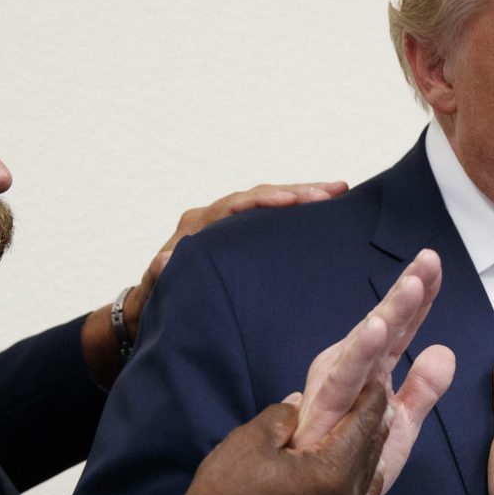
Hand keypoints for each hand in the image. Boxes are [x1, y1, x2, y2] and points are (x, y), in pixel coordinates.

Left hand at [129, 182, 348, 331]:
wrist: (155, 304)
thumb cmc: (157, 300)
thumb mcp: (156, 290)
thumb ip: (161, 275)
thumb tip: (166, 258)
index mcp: (196, 226)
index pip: (236, 205)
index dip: (265, 200)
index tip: (292, 199)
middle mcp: (213, 217)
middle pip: (259, 196)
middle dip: (297, 191)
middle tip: (334, 190)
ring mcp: (227, 223)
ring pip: (268, 201)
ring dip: (301, 195)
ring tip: (338, 191)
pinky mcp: (239, 233)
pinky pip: (268, 215)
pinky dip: (293, 208)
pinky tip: (320, 207)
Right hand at [152, 382, 390, 494]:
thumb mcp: (247, 443)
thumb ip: (281, 418)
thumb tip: (301, 405)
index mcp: (331, 474)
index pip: (363, 426)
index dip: (371, 400)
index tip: (378, 379)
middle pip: (370, 454)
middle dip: (374, 424)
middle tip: (377, 399)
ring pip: (366, 483)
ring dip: (369, 455)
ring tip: (368, 432)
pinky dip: (360, 486)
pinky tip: (355, 476)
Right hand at [291, 249, 453, 494]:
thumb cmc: (343, 468)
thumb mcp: (398, 426)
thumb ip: (421, 390)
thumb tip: (444, 350)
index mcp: (367, 373)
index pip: (400, 330)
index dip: (420, 299)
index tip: (437, 265)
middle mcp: (348, 374)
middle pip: (382, 327)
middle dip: (406, 293)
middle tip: (429, 259)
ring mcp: (333, 390)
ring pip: (364, 347)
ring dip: (388, 315)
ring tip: (411, 287)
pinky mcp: (320, 412)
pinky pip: (343, 381)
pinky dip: (359, 353)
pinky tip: (376, 329)